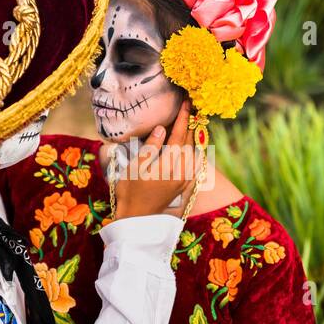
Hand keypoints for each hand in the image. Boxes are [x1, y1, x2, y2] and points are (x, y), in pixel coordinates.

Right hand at [103, 100, 196, 219]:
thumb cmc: (129, 193)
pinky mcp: (183, 187)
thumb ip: (150, 148)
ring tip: (191, 122)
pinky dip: (194, 152)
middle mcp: (180, 172)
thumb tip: (161, 129)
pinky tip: (192, 147)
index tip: (187, 103)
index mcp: (167, 166)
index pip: (178, 136)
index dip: (183, 118)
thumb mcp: (134, 168)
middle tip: (192, 107)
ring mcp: (183, 181)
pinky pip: (193, 165)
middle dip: (190, 124)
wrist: (136, 220)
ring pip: (193, 153)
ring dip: (192, 137)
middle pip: (189, 143)